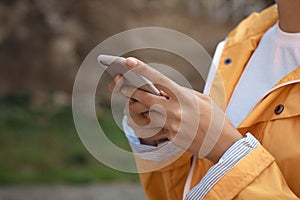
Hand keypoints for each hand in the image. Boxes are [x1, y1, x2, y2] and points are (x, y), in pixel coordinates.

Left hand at [120, 57, 242, 162]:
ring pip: (145, 115)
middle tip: (121, 86)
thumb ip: (181, 93)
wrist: (223, 143)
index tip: (128, 62)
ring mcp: (172, 125)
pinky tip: (142, 120)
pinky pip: (152, 129)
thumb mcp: (201, 99)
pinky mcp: (170, 137)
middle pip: (145, 98)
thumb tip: (164, 90)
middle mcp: (175, 110)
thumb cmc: (214, 118)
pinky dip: (145, 123)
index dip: (142, 69)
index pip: (159, 79)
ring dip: (135, 108)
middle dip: (130, 91)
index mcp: (184, 96)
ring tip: (131, 103)